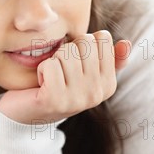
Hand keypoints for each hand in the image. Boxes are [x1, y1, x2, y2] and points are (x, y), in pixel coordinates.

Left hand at [0, 31, 130, 123]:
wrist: (27, 115)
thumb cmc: (56, 86)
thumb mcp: (84, 71)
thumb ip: (108, 58)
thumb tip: (126, 43)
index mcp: (108, 85)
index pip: (102, 38)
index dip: (82, 44)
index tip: (74, 64)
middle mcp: (97, 94)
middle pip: (84, 42)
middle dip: (67, 50)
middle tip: (60, 71)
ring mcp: (77, 99)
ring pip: (66, 52)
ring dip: (53, 61)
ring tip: (51, 78)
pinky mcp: (55, 100)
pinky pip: (50, 65)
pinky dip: (41, 70)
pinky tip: (41, 85)